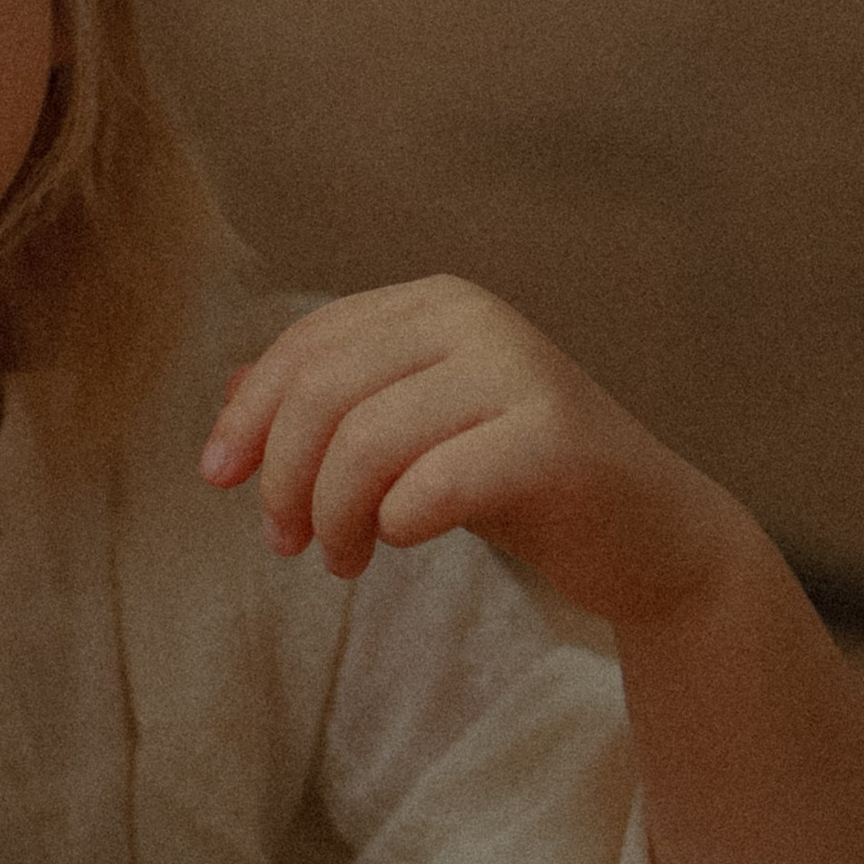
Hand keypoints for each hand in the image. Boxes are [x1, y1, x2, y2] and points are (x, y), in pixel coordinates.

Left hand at [198, 276, 745, 636]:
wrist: (646, 535)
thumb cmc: (516, 484)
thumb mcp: (411, 436)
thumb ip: (332, 405)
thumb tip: (229, 390)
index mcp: (436, 303)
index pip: (307, 344)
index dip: (248, 414)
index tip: (216, 478)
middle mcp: (477, 318)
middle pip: (324, 390)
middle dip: (283, 476)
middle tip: (287, 542)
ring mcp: (521, 371)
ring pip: (368, 440)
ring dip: (334, 515)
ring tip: (342, 560)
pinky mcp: (555, 438)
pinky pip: (436, 483)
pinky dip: (399, 521)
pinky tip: (399, 541)